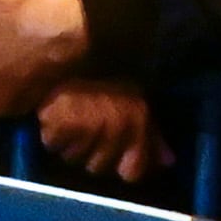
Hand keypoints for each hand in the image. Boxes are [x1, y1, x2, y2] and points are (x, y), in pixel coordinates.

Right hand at [34, 77, 172, 186]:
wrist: (78, 48)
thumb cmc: (112, 75)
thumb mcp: (140, 101)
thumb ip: (154, 136)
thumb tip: (168, 163)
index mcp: (137, 124)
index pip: (133, 172)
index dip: (126, 168)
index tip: (121, 158)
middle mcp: (113, 132)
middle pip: (98, 168)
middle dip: (94, 153)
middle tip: (92, 126)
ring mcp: (83, 131)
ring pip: (74, 159)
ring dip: (73, 145)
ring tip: (76, 116)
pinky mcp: (55, 129)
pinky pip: (53, 145)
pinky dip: (54, 134)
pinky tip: (60, 114)